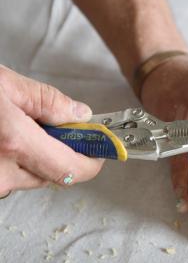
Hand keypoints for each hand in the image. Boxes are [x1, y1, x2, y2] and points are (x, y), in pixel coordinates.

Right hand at [0, 65, 103, 194]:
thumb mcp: (5, 85)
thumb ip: (47, 101)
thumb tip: (79, 115)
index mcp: (14, 142)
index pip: (73, 168)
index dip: (93, 162)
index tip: (101, 149)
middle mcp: (1, 173)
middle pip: (55, 175)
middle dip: (63, 153)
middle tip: (55, 128)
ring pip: (32, 177)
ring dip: (36, 157)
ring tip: (18, 129)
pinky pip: (11, 177)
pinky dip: (16, 161)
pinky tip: (4, 140)